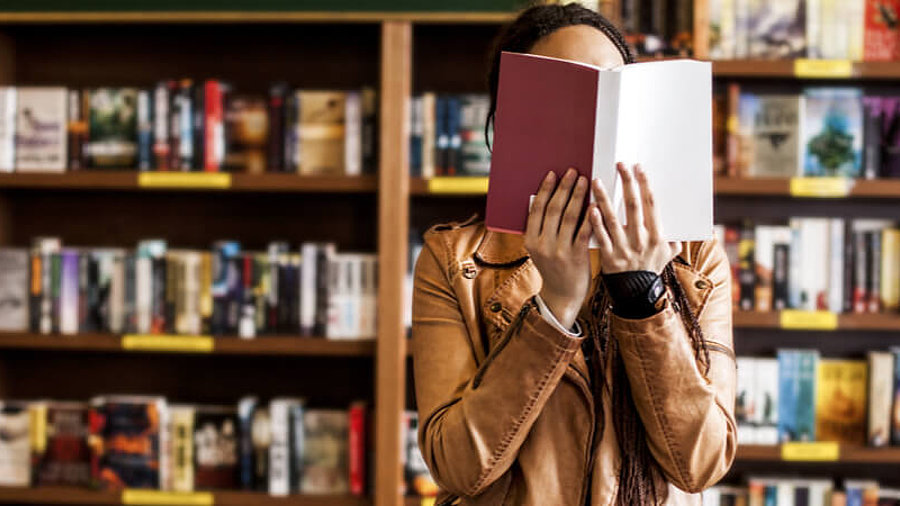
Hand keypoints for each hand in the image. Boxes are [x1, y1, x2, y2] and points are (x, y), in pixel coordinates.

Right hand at [525, 168, 593, 329]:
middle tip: (572, 172)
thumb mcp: (540, 249)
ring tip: (585, 180)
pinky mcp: (576, 257)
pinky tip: (595, 203)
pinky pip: (583, 232)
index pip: (537, 209)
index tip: (553, 174)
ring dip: (577, 196)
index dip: (546, 189)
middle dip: (564, 187)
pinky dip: (589, 216)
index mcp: (530, 240)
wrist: (562, 296)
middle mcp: (543, 244)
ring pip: (569, 217)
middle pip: (554, 209)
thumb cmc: (554, 268)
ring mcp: (559, 251)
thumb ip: (541, 228)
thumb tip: (546, 200)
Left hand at [590, 163, 680, 274]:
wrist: (637, 293)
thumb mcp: (669, 252)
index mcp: (657, 236)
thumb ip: (675, 235)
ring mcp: (624, 249)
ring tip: (597, 180)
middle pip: (633, 206)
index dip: (645, 185)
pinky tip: (590, 207)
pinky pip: (600, 236)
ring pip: (613, 218)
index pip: (651, 205)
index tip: (639, 168)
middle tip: (620, 165)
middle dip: (627, 183)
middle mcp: (641, 240)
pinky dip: (595, 222)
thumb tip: (684, 218)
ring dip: (605, 198)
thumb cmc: (652, 268)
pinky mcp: (608, 257)